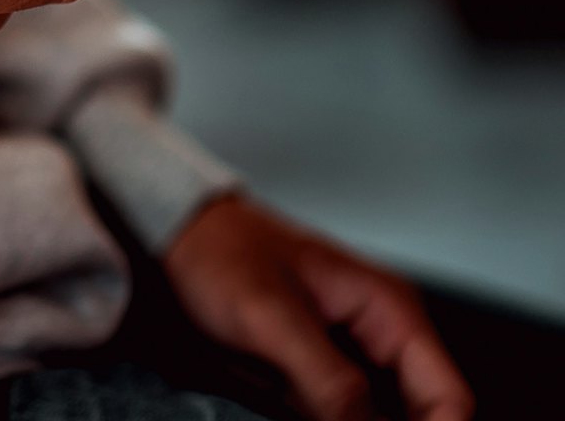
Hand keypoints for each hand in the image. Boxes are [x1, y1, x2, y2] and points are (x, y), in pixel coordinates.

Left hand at [164, 195, 473, 420]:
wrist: (184, 231)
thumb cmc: (222, 252)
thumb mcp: (269, 318)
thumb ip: (327, 379)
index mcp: (389, 308)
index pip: (449, 398)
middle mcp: (384, 329)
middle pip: (419, 414)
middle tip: (305, 408)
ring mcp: (356, 348)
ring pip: (377, 417)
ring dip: (340, 416)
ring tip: (282, 386)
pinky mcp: (326, 363)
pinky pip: (341, 409)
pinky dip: (317, 413)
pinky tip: (279, 393)